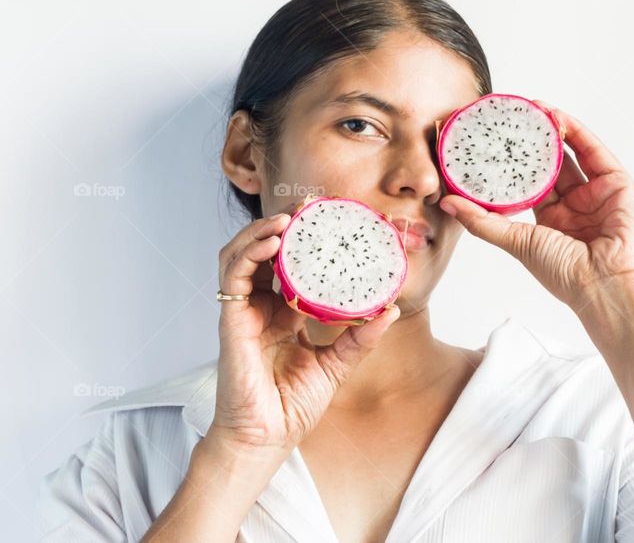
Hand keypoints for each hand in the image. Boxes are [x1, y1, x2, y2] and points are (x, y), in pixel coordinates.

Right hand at [210, 203, 401, 455]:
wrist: (267, 439)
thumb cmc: (293, 405)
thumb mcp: (337, 364)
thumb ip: (361, 337)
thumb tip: (390, 308)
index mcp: (283, 313)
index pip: (291, 264)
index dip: (305, 239)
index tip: (329, 217)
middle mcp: (261, 307)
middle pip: (264, 252)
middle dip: (283, 224)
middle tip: (310, 206)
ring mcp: (243, 313)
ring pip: (240, 256)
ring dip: (260, 232)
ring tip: (287, 219)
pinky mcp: (231, 322)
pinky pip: (233, 278)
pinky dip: (249, 254)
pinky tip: (272, 243)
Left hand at [438, 100, 633, 314]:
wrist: (604, 286)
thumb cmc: (565, 274)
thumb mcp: (515, 241)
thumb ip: (481, 221)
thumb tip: (447, 203)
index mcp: (552, 219)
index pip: (530, 182)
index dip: (514, 161)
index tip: (494, 141)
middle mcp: (576, 204)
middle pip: (552, 163)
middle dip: (533, 140)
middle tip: (513, 118)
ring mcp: (598, 193)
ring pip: (574, 152)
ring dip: (554, 129)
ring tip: (533, 109)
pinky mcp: (618, 185)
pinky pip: (596, 152)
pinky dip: (578, 132)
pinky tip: (558, 118)